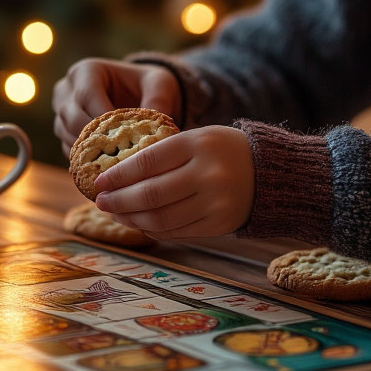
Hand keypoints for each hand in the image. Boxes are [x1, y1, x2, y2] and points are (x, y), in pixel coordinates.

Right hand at [52, 57, 181, 154]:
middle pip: (71, 117)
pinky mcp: (63, 131)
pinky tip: (106, 165)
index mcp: (86, 71)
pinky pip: (68, 148)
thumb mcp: (160, 85)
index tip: (125, 136)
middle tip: (120, 153)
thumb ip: (159, 100)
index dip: (103, 118)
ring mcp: (61, 111)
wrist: (139, 94)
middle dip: (95, 137)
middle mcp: (67, 89)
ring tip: (115, 161)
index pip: (86, 95)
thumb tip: (157, 126)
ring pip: (66, 134)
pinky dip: (85, 158)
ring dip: (89, 150)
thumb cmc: (148, 85)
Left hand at [93, 126, 253, 238]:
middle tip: (101, 201)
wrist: (270, 173)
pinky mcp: (220, 224)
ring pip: (160, 218)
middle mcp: (207, 174)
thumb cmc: (222, 151)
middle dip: (119, 200)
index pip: (146, 162)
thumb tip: (116, 176)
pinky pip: (177, 232)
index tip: (99, 181)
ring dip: (132, 219)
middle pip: (150, 194)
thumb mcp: (195, 139)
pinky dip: (153, 230)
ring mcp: (215, 202)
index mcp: (197, 144)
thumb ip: (161, 154)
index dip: (117, 175)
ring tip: (117, 214)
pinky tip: (140, 223)